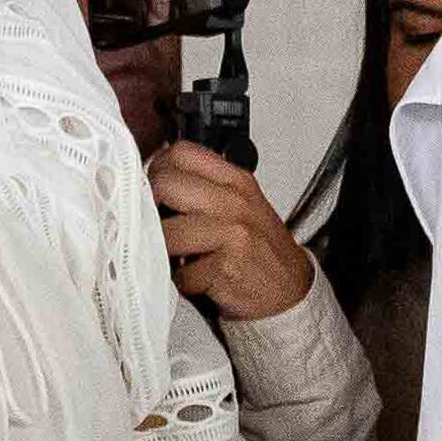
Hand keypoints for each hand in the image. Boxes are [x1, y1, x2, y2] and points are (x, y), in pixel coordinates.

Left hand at [147, 140, 315, 321]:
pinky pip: (180, 272)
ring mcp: (232, 233)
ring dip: (162, 250)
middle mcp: (234, 201)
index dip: (158, 170)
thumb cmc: (259, 248)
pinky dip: (182, 282)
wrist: (290, 287)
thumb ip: (205, 187)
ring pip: (165, 231)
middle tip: (158, 226)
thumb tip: (154, 181)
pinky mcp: (226, 267)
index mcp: (236, 180)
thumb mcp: (241, 205)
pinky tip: (196, 278)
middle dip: (151, 209)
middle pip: (164, 185)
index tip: (157, 191)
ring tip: (175, 256)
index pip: (181, 153)